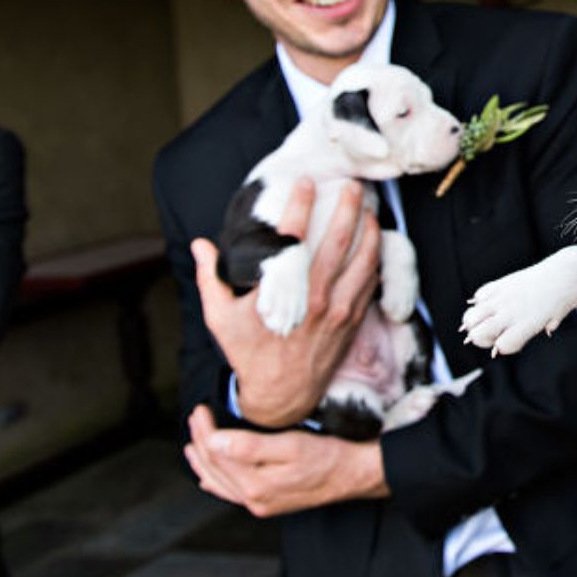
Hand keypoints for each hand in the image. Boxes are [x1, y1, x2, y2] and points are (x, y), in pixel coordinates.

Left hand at [183, 405, 388, 516]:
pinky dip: (216, 482)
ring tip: (192, 444)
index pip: (217, 454)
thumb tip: (214, 443)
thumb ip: (250, 446)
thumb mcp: (291, 445)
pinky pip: (232, 494)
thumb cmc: (329, 456)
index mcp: (256, 484)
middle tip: (195, 417)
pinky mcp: (268, 502)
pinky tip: (209, 477)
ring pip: (219, 482)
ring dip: (203, 461)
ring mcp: (260, 503)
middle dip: (200, 441)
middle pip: (214, 468)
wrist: (353, 475)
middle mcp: (254, 498)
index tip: (200, 409)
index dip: (204, 430)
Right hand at [195, 178, 380, 426]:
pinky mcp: (352, 321)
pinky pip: (370, 283)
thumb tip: (200, 245)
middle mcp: (314, 297)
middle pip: (338, 241)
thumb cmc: (249, 353)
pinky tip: (376, 243)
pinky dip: (376, 260)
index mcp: (281, 292)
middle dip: (348, 208)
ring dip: (369, 230)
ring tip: (370, 208)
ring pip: (362, 259)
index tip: (306, 181)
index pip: (293, 237)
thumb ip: (210, 278)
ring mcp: (337, 309)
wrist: (281, 395)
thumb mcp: (220, 318)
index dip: (301, 205)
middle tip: (353, 186)